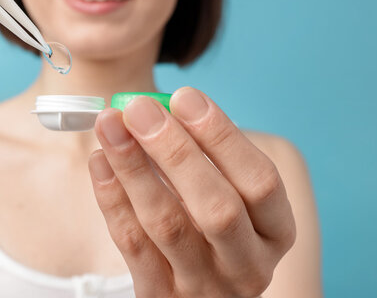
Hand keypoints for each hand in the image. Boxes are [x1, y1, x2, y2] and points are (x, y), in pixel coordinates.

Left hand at [89, 87, 295, 297]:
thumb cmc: (217, 229)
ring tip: (110, 124)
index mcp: (276, 232)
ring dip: (134, 167)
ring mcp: (205, 286)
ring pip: (167, 225)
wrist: (202, 291)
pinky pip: (133, 245)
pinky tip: (101, 161)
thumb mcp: (233, 197)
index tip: (184, 97)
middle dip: (175, 150)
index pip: (261, 182)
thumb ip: (208, 158)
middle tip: (139, 108)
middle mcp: (247, 265)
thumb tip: (158, 110)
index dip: (222, 137)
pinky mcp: (162, 296)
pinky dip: (113, 198)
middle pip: (217, 207)